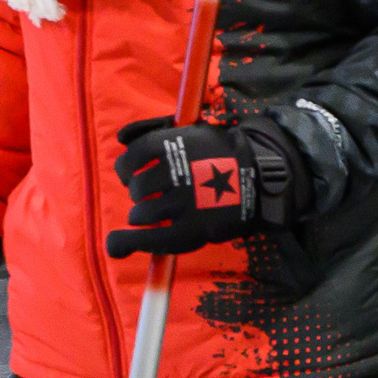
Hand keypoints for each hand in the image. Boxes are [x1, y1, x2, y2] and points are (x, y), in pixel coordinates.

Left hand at [107, 117, 297, 257]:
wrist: (260, 177)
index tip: (135, 173)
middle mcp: (171, 172)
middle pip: (137, 187)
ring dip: (143, 214)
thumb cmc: (223, 152)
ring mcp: (179, 202)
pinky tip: (117, 246)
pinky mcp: (188, 229)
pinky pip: (148, 238)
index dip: (129, 168)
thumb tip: (120, 139)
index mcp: (169, 144)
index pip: (130, 158)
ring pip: (141, 212)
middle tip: (158, 193)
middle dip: (142, 192)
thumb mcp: (192, 130)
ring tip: (159, 213)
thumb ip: (153, 130)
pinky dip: (127, 243)